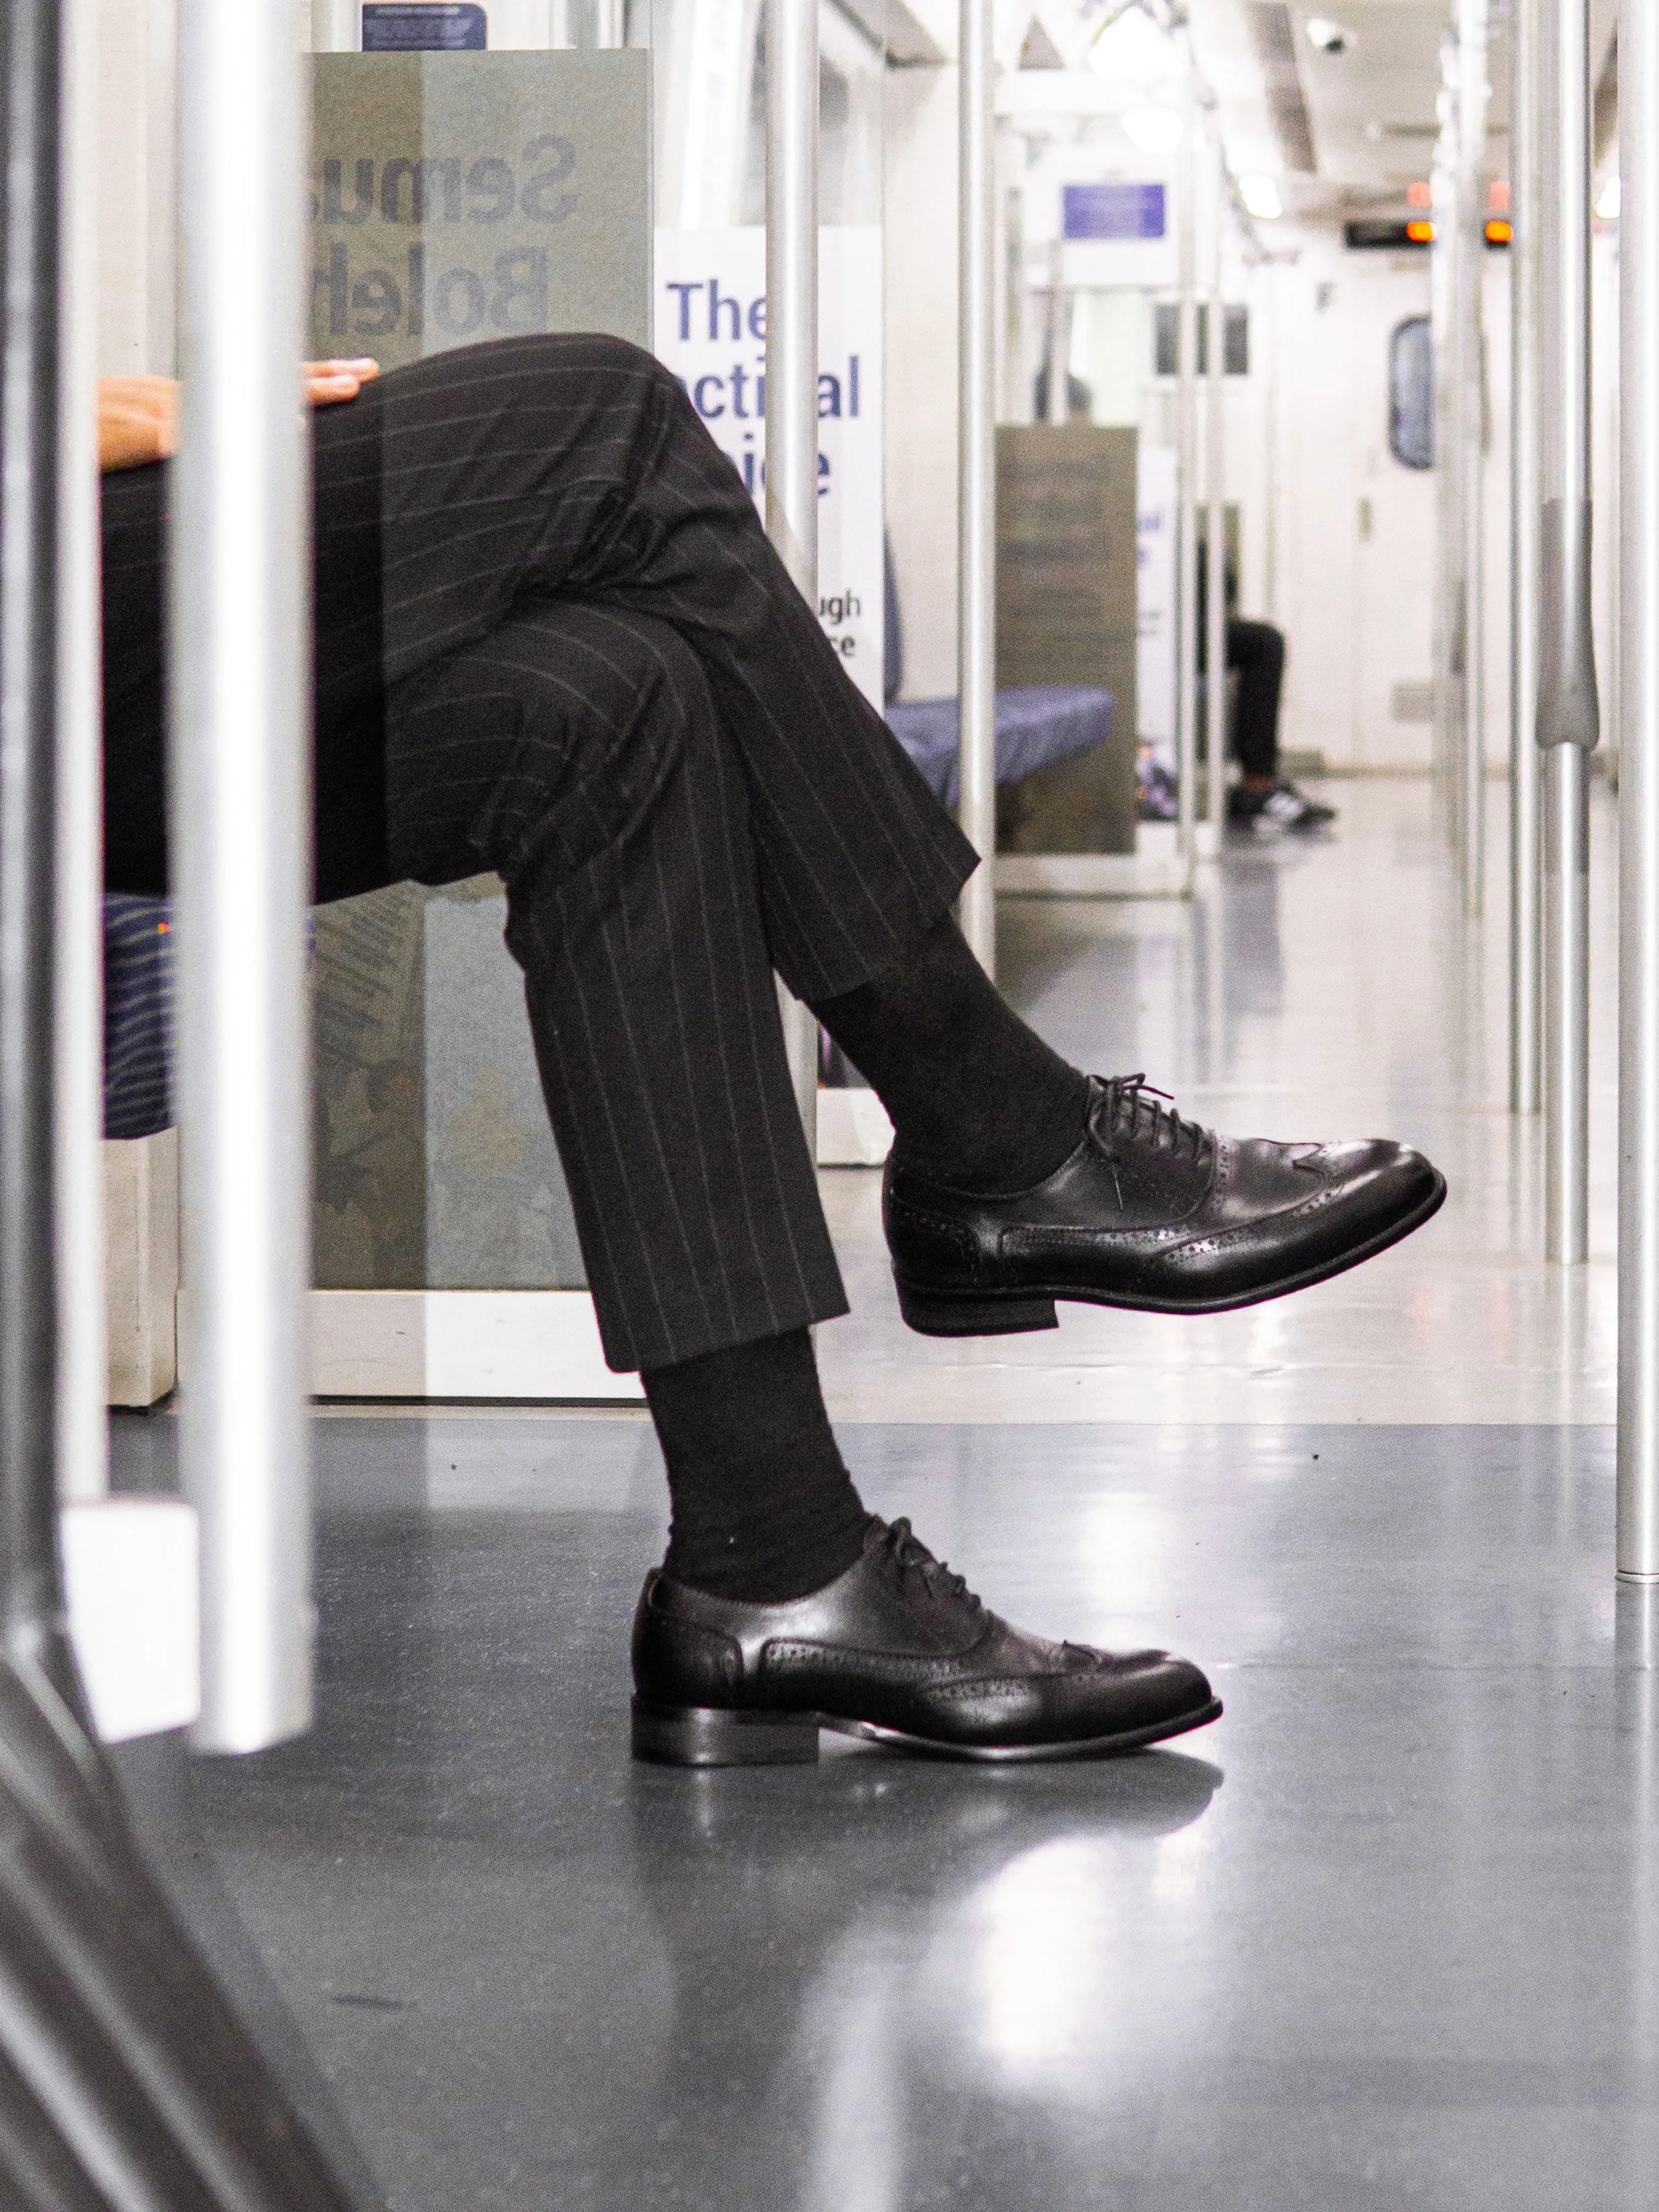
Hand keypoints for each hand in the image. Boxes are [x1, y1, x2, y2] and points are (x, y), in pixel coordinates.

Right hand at [97, 359, 381, 472]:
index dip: (300, 380)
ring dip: (291, 391)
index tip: (349, 376)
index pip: (247, 382)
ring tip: (345, 389)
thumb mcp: (133, 440)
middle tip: (368, 373)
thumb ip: (175, 444)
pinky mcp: (137, 432)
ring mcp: (153, 409)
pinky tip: (273, 431)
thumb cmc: (78, 445)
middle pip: (255, 377)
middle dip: (316, 375)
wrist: (38, 433)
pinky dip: (233, 428)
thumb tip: (218, 458)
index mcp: (171, 399)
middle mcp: (168, 394)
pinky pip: (194, 431)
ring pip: (238, 396)